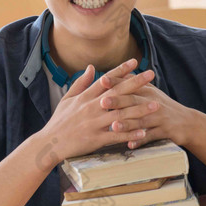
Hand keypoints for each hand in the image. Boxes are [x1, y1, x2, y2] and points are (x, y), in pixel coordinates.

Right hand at [37, 59, 157, 165]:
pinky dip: (130, 134)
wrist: (50, 143)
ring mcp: (94, 124)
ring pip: (120, 115)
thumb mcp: (67, 99)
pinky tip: (143, 132)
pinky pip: (116, 136)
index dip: (120, 70)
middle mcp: (91, 108)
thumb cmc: (59, 121)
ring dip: (139, 110)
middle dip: (135, 83)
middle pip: (117, 93)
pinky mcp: (95, 139)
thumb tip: (90, 67)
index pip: (106, 80)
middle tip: (151, 74)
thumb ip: (81, 83)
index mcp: (85, 97)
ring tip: (155, 105)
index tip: (135, 62)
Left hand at [108, 84, 194, 148]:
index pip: (130, 85)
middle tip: (102, 102)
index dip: (116, 82)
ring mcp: (160, 117)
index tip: (102, 80)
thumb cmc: (162, 106)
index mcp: (147, 92)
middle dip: (118, 101)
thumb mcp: (151, 93)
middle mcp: (153, 102)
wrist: (187, 123)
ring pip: (142, 120)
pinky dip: (141, 141)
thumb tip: (117, 73)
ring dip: (128, 124)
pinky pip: (151, 137)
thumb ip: (134, 84)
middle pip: (134, 101)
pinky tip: (130, 144)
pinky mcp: (165, 131)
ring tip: (114, 126)